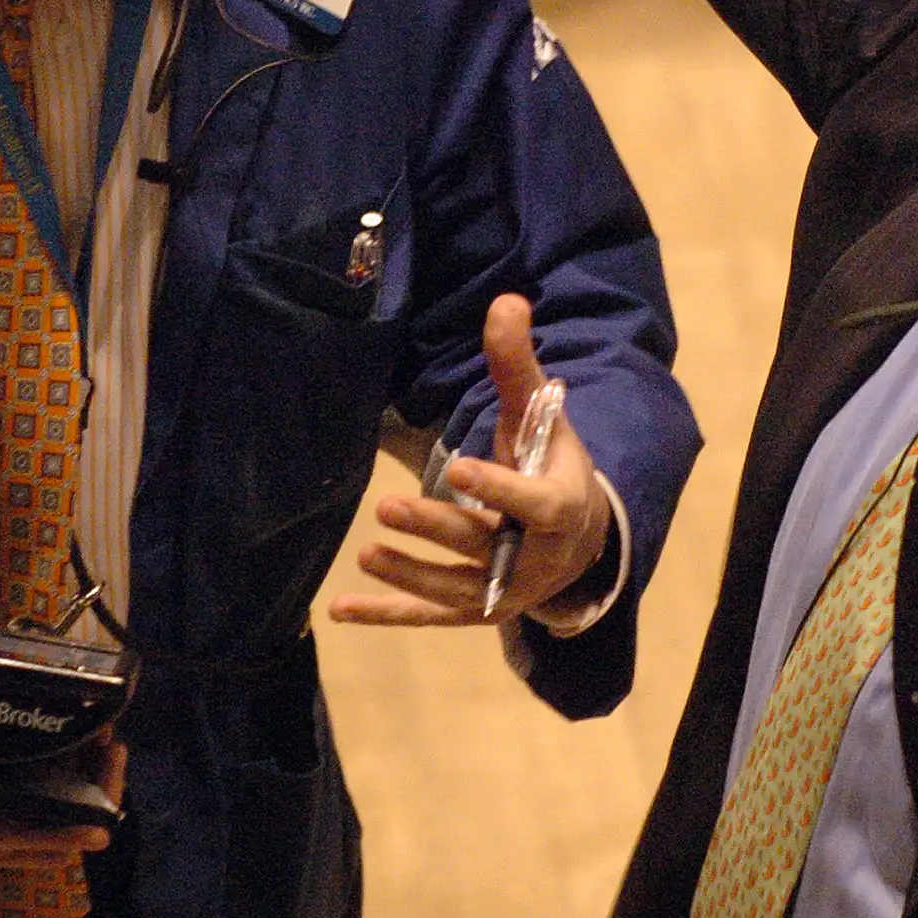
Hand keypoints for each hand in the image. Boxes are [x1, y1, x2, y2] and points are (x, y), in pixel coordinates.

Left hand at [330, 293, 612, 627]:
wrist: (578, 544)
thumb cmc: (551, 467)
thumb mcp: (542, 419)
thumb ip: (518, 366)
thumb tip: (506, 300)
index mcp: (559, 507)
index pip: (531, 504)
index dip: (498, 488)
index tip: (459, 468)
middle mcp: (533, 558)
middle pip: (480, 545)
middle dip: (436, 527)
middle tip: (386, 507)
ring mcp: (502, 592)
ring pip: (454, 589)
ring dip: (410, 575)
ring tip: (366, 553)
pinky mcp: (474, 613)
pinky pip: (427, 617)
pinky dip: (385, 614)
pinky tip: (338, 611)